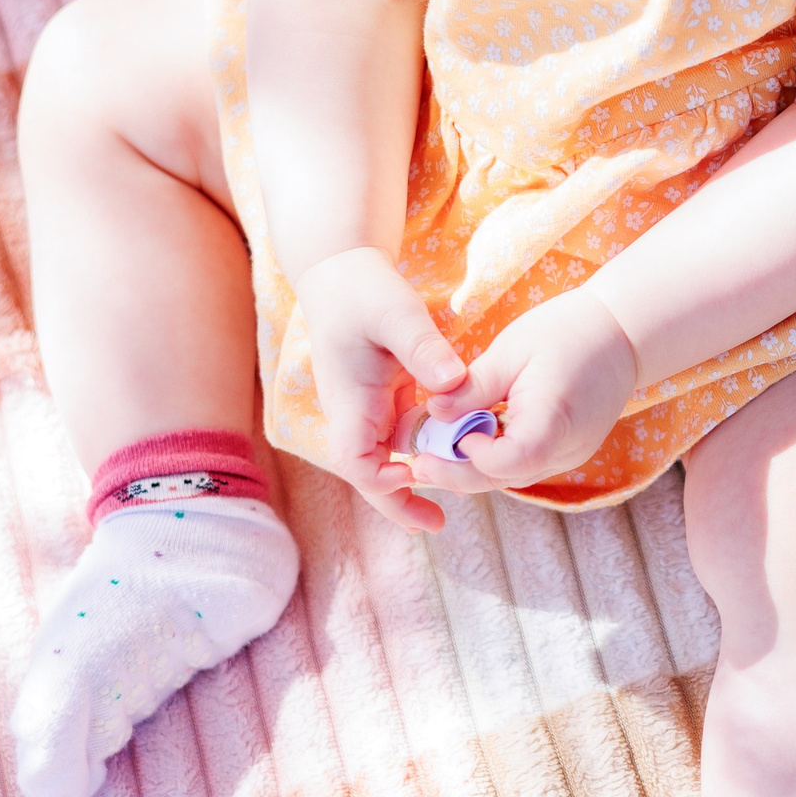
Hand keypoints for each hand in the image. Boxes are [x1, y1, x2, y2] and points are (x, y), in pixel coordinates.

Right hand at [294, 246, 467, 530]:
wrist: (341, 272)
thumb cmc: (364, 290)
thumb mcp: (396, 312)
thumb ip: (423, 347)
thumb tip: (454, 383)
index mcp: (350, 399)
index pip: (355, 459)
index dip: (379, 480)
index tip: (412, 478)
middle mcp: (354, 412)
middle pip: (369, 471)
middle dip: (398, 500)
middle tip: (435, 525)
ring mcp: (367, 408)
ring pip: (385, 458)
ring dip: (410, 482)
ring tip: (442, 509)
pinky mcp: (384, 399)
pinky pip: (400, 437)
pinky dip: (421, 453)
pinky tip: (449, 461)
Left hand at [404, 289, 638, 497]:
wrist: (622, 334)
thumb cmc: (567, 331)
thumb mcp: (512, 350)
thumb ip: (473, 387)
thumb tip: (434, 415)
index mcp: (554, 418)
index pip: (508, 461)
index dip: (471, 457)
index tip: (447, 435)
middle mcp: (567, 448)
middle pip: (504, 478)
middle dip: (457, 473)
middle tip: (416, 463)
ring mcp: (571, 455)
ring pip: (512, 477)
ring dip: (473, 469)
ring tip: (436, 451)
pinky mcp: (568, 451)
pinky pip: (525, 466)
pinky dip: (495, 459)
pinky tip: (471, 441)